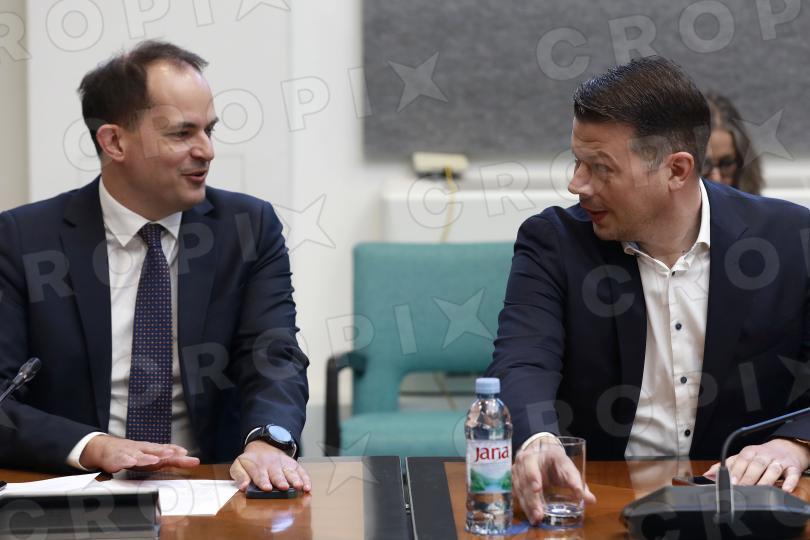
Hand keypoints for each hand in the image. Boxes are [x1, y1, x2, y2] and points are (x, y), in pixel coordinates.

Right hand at [79, 435, 199, 472]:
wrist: (108, 448)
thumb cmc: (134, 454)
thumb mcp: (153, 457)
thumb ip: (169, 460)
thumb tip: (188, 460)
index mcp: (153, 449)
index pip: (167, 450)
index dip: (177, 452)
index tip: (187, 454)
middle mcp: (143, 449)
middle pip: (155, 450)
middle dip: (165, 452)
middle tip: (174, 453)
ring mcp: (130, 452)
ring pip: (140, 455)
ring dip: (147, 457)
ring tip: (155, 459)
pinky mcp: (117, 458)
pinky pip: (122, 459)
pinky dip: (126, 460)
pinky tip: (131, 462)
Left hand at [230, 441, 311, 492]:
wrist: (262, 446)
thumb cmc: (250, 461)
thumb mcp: (238, 465)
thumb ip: (239, 476)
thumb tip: (243, 486)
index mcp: (257, 466)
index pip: (260, 474)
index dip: (263, 481)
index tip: (266, 488)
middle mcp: (272, 464)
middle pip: (277, 474)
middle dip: (281, 480)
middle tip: (284, 487)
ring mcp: (283, 464)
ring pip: (290, 472)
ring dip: (295, 479)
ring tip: (299, 486)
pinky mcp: (292, 464)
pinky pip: (300, 471)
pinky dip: (305, 478)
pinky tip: (308, 487)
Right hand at [512, 438, 595, 524]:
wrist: (541, 453)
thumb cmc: (556, 462)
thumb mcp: (567, 467)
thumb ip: (577, 482)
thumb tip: (590, 499)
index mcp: (537, 453)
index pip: (532, 463)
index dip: (534, 476)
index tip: (538, 489)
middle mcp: (524, 460)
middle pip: (525, 479)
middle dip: (532, 498)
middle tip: (539, 513)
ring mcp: (517, 470)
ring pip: (520, 489)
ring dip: (528, 505)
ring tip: (536, 518)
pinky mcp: (514, 481)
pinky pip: (517, 495)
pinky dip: (525, 507)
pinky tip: (531, 517)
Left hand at [703, 438, 809, 491]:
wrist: (785, 448)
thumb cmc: (759, 456)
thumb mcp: (741, 457)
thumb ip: (725, 466)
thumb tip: (707, 474)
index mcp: (750, 452)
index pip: (741, 460)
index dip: (737, 471)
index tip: (732, 482)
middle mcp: (764, 455)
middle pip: (756, 465)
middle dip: (749, 477)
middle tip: (743, 489)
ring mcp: (779, 461)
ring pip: (773, 469)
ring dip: (766, 481)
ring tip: (759, 491)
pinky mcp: (793, 468)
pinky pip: (792, 475)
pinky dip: (789, 482)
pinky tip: (784, 489)